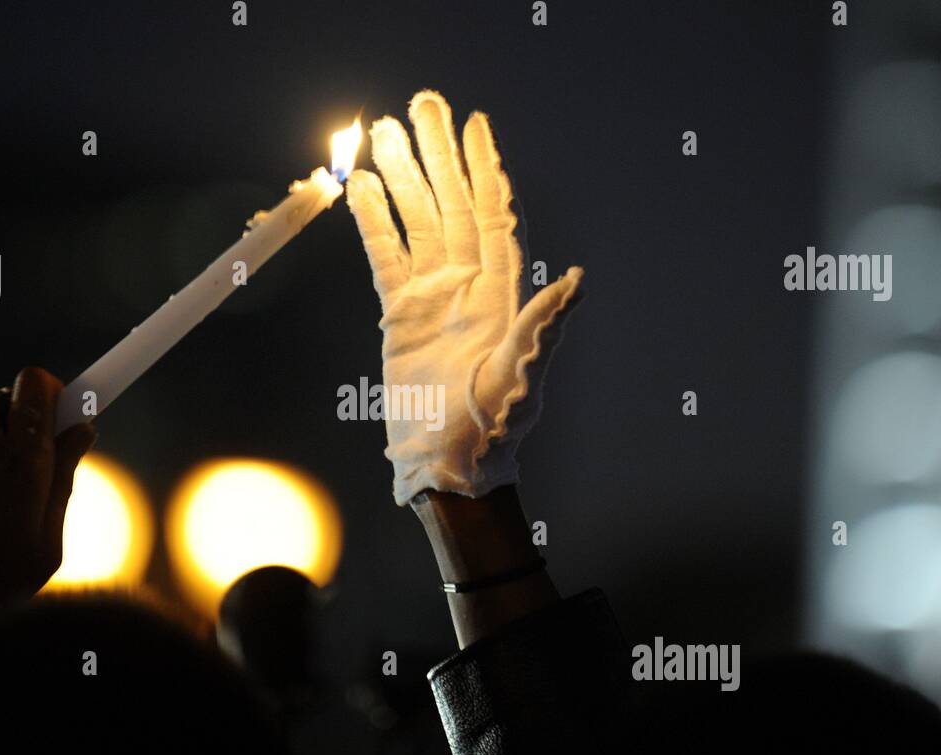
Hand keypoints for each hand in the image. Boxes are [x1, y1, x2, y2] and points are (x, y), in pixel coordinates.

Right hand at [346, 90, 582, 504]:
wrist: (450, 465)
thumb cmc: (494, 430)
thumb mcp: (524, 380)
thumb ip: (543, 329)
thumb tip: (578, 282)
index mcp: (503, 293)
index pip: (492, 216)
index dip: (484, 168)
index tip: (474, 124)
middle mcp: (469, 285)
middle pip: (451, 205)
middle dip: (437, 155)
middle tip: (420, 104)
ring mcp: (434, 297)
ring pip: (416, 223)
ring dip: (402, 177)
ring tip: (380, 132)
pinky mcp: (401, 315)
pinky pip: (386, 257)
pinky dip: (374, 223)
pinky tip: (363, 188)